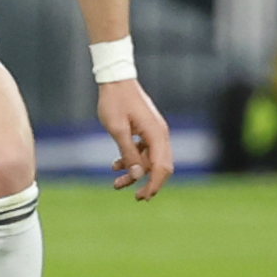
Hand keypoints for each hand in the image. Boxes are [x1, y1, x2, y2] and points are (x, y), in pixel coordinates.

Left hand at [97, 77, 173, 198]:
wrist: (115, 78)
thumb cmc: (114, 102)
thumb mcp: (118, 130)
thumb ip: (128, 153)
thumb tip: (137, 176)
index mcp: (156, 134)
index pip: (161, 167)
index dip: (154, 185)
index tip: (143, 197)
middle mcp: (160, 134)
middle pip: (161, 166)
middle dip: (149, 183)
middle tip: (136, 197)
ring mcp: (155, 131)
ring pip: (151, 159)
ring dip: (136, 172)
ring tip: (116, 182)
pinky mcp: (147, 129)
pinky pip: (145, 150)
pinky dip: (134, 159)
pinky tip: (116, 164)